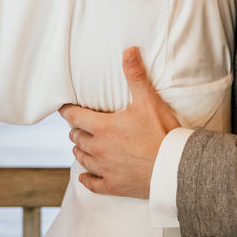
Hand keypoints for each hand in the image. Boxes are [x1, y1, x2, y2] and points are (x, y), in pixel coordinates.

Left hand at [59, 48, 179, 198]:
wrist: (173, 167)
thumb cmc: (161, 133)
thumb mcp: (148, 101)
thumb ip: (135, 76)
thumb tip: (129, 51)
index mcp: (102, 128)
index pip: (74, 117)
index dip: (67, 111)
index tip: (63, 108)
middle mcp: (98, 148)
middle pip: (76, 138)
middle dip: (76, 130)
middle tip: (79, 126)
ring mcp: (104, 169)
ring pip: (81, 158)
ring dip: (80, 150)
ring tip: (81, 146)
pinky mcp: (112, 185)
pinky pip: (91, 183)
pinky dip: (87, 178)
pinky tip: (86, 176)